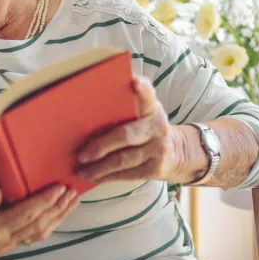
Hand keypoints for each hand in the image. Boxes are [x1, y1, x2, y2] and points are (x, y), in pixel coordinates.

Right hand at [0, 182, 78, 254]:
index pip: (27, 215)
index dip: (46, 201)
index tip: (60, 186)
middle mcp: (0, 241)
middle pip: (38, 226)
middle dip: (57, 209)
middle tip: (73, 192)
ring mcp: (2, 243)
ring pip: (38, 232)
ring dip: (57, 216)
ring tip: (71, 200)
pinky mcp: (3, 239)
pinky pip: (31, 233)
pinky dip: (47, 221)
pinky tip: (56, 209)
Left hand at [75, 76, 190, 182]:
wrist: (177, 151)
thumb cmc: (148, 127)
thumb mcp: (146, 111)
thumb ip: (130, 102)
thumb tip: (95, 94)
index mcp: (152, 108)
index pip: (148, 96)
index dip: (142, 90)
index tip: (134, 82)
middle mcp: (158, 127)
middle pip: (126, 135)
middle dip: (101, 146)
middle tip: (81, 154)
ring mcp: (158, 150)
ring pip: (123, 160)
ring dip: (99, 167)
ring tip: (81, 170)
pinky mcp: (155, 169)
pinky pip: (127, 174)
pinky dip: (107, 176)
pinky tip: (93, 177)